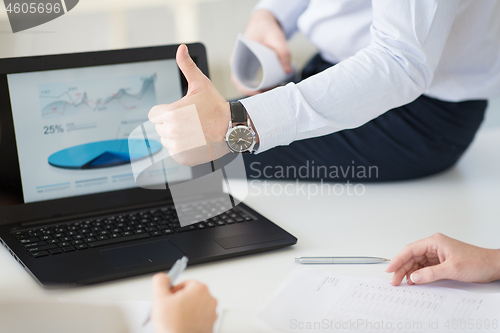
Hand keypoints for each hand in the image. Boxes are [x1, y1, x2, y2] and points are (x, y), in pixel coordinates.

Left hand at [149, 45, 230, 166]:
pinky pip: (174, 152)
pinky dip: (182, 149)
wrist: (232, 129)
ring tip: (194, 131)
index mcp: (170, 113)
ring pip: (166, 140)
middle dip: (171, 124)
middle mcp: (171, 131)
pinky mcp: (182, 158)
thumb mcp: (201, 84)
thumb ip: (186, 66)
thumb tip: (181, 48)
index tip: (181, 111)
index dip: (166, 111)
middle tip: (191, 121)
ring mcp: (177, 147)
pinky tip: (195, 141)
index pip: (153, 115)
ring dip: (176, 136)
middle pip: (159, 128)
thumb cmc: (216, 107)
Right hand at [152, 273, 216, 332]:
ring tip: (174, 321)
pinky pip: (199, 319)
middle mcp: (210, 300)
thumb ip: (160, 281)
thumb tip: (163, 277)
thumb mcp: (160, 298)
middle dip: (179, 302)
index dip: (173, 291)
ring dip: (185, 311)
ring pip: (195, 307)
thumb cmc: (174, 327)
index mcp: (200, 289)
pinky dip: (191, 321)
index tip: (168, 299)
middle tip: (169, 311)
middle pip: (191, 295)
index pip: (185, 283)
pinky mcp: (211, 326)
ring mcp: (212, 314)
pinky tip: (181, 326)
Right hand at [230, 9, 291, 95]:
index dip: (247, 90)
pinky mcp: (251, 68)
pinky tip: (272, 87)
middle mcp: (238, 64)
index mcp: (238, 58)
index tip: (259, 93)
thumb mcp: (276, 37)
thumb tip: (288, 70)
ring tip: (274, 91)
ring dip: (259, 91)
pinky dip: (262, 86)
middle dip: (256, 93)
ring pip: (248, 85)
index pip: (237, 79)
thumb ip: (283, 52)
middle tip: (271, 95)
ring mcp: (244, 67)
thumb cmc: (265, 28)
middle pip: (243, 85)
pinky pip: (253, 82)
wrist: (264, 22)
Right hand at [386, 233, 499, 285]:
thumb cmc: (477, 262)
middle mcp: (434, 246)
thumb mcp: (452, 269)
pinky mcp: (441, 261)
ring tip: (401, 281)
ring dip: (409, 271)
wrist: (492, 266)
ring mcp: (437, 254)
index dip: (398, 259)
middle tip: (394, 279)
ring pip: (417, 262)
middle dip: (401, 268)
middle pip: (412, 256)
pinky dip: (418, 274)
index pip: (410, 250)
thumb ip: (430, 273)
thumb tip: (414, 277)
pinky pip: (424, 267)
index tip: (390, 269)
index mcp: (435, 242)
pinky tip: (414, 280)